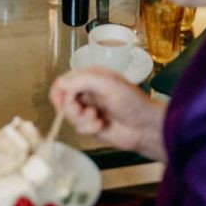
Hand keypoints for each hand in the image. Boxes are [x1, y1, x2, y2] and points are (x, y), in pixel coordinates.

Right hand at [49, 68, 165, 160]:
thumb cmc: (132, 102)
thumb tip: (61, 84)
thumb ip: (83, 81)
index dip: (60, 91)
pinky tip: (100, 126)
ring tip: (97, 118)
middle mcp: (88, 92)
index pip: (64, 81)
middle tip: (83, 110)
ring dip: (81, 119)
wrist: (145, 127)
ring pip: (69, 115)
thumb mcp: (109, 85)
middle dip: (71, 108)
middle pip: (63, 100)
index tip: (62, 101)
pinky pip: (78, 128)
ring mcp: (89, 109)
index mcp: (91, 77)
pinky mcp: (91, 125)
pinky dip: (87, 128)